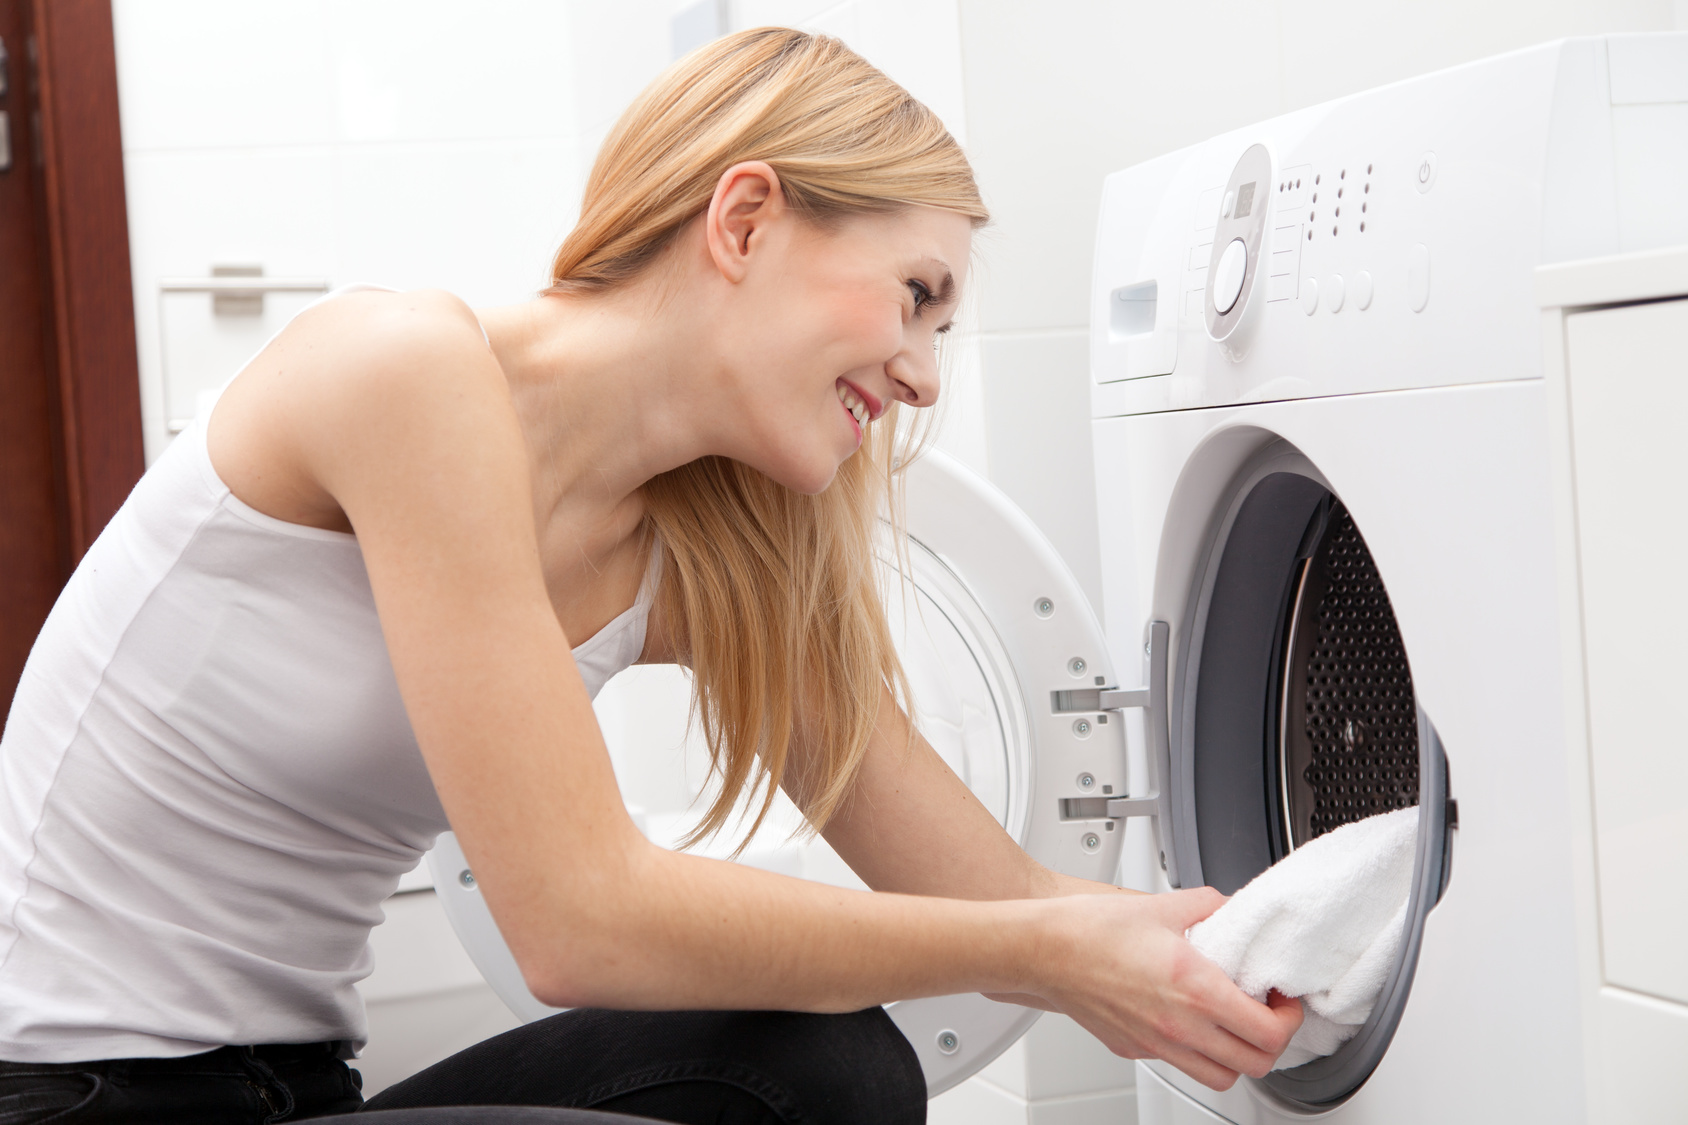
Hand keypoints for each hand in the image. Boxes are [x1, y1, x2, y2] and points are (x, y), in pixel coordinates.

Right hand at [1013, 888, 1303, 1090]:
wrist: (1043, 950)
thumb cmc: (1091, 929)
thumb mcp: (1163, 905)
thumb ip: (1209, 906)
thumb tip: (1231, 909)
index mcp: (1195, 989)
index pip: (1270, 1032)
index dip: (1290, 1018)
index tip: (1282, 998)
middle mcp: (1180, 1026)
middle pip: (1256, 1064)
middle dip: (1274, 1039)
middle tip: (1268, 1012)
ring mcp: (1156, 1043)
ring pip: (1222, 1077)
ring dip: (1239, 1055)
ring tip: (1235, 1023)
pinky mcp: (1135, 1049)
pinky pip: (1182, 1064)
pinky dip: (1200, 1052)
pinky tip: (1192, 1020)